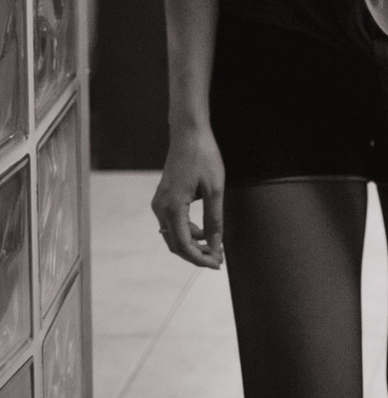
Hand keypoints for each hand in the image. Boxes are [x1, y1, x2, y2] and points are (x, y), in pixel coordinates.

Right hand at [151, 126, 225, 268]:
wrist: (189, 133)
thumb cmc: (204, 157)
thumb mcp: (215, 189)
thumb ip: (214, 220)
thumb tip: (215, 245)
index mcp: (172, 207)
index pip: (184, 245)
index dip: (200, 258)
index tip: (217, 264)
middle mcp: (160, 208)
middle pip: (176, 244)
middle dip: (196, 255)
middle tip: (217, 260)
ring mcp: (159, 203)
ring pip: (173, 235)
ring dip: (192, 244)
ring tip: (214, 247)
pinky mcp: (163, 198)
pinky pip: (173, 224)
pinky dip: (188, 232)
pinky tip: (204, 232)